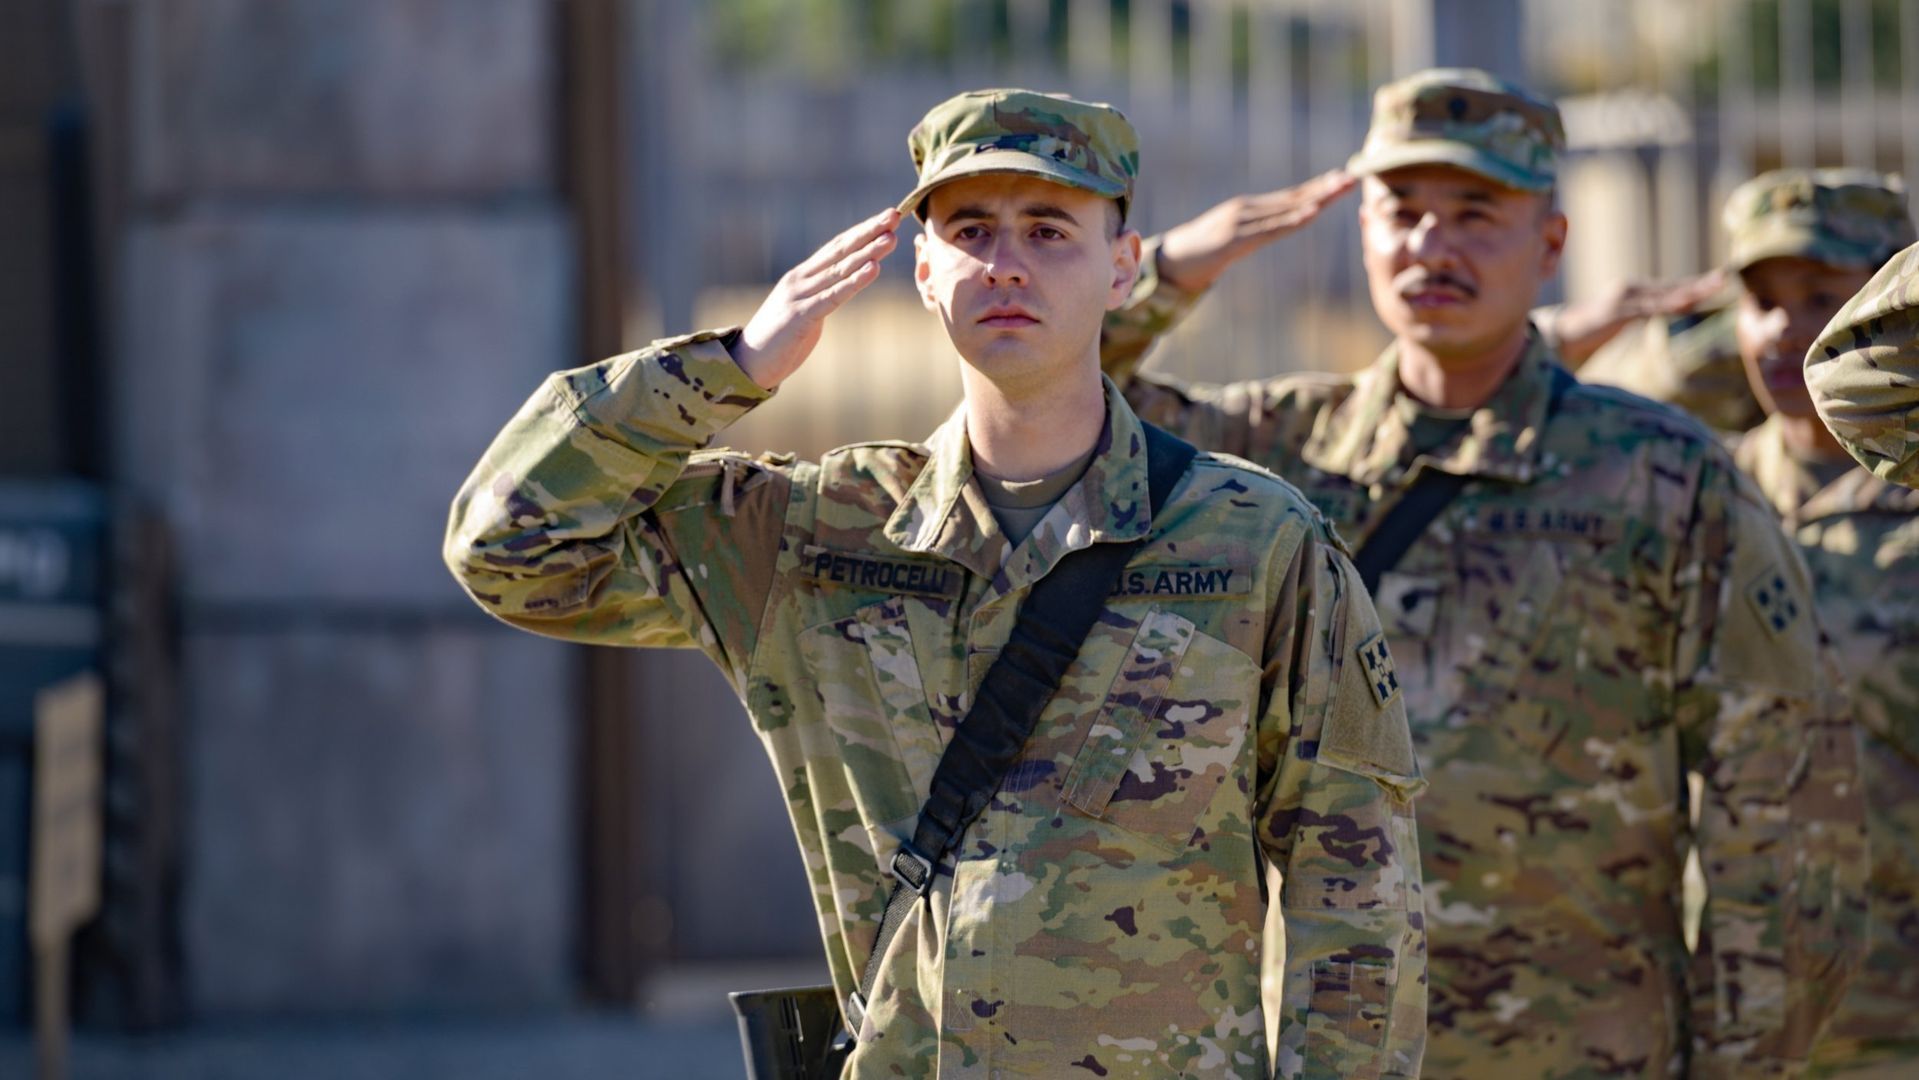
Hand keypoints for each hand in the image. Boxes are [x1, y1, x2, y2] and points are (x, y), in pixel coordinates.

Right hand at [732, 208, 900, 388]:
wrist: (748, 362)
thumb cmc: (778, 339)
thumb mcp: (803, 310)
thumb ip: (821, 295)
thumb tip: (842, 288)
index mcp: (801, 276)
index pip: (836, 247)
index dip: (862, 231)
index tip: (886, 217)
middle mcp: (800, 280)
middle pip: (840, 250)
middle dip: (869, 231)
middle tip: (894, 215)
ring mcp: (800, 296)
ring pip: (840, 270)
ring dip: (868, 253)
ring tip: (891, 238)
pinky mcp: (801, 316)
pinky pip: (834, 296)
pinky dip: (855, 281)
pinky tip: (874, 268)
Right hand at [1156, 169, 1357, 292]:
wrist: (1168, 262)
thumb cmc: (1199, 253)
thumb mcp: (1232, 241)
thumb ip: (1254, 234)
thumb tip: (1275, 233)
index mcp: (1248, 209)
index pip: (1290, 196)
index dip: (1317, 187)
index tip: (1343, 178)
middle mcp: (1246, 208)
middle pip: (1292, 197)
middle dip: (1324, 188)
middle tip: (1353, 177)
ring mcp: (1239, 221)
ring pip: (1285, 209)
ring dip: (1315, 199)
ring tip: (1340, 189)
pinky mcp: (1233, 238)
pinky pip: (1268, 229)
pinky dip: (1292, 220)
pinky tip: (1311, 214)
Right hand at [1550, 269, 1727, 365]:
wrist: (1561, 333)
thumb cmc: (1591, 330)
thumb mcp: (1623, 320)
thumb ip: (1646, 312)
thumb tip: (1669, 311)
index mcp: (1634, 292)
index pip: (1671, 288)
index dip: (1695, 284)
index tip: (1719, 279)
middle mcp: (1632, 289)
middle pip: (1672, 287)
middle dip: (1700, 283)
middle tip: (1726, 276)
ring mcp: (1625, 299)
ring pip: (1665, 295)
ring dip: (1691, 291)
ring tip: (1713, 286)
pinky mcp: (1618, 312)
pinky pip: (1649, 308)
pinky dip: (1669, 304)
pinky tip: (1686, 302)